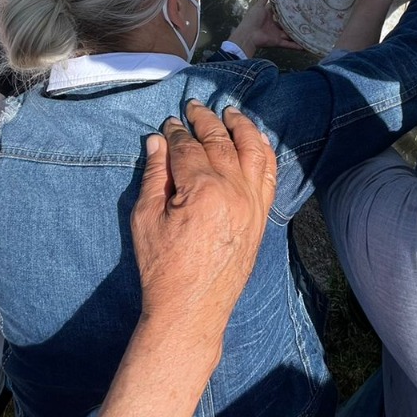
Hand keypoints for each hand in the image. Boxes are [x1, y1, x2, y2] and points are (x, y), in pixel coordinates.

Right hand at [133, 104, 276, 346]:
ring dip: (242, 127)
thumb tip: (158, 141)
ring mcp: (252, 203)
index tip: (169, 123)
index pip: (188, 148)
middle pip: (220, 143)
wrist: (191, 309)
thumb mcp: (146, 219)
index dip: (176, 133)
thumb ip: (154, 176)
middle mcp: (233, 191)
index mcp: (202, 190)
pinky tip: (257, 141)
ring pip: (253, 152)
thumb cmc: (162, 267)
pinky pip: (270, 175)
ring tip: (231, 113)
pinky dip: (265, 153)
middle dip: (206, 121)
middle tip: (194, 107)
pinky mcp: (261, 216)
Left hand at [227, 0, 302, 57]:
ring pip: (289, 34)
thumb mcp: (259, 5)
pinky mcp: (277, 42)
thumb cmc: (252, 19)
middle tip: (308, 16)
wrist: (247, 35)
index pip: (280, 10)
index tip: (298, 2)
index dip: (287, 7)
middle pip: (286, 23)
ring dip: (298, 33)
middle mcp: (273, 24)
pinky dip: (296, 46)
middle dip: (295, 21)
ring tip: (310, 31)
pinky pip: (289, 44)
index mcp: (269, 15)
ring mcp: (276, 34)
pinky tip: (306, 45)